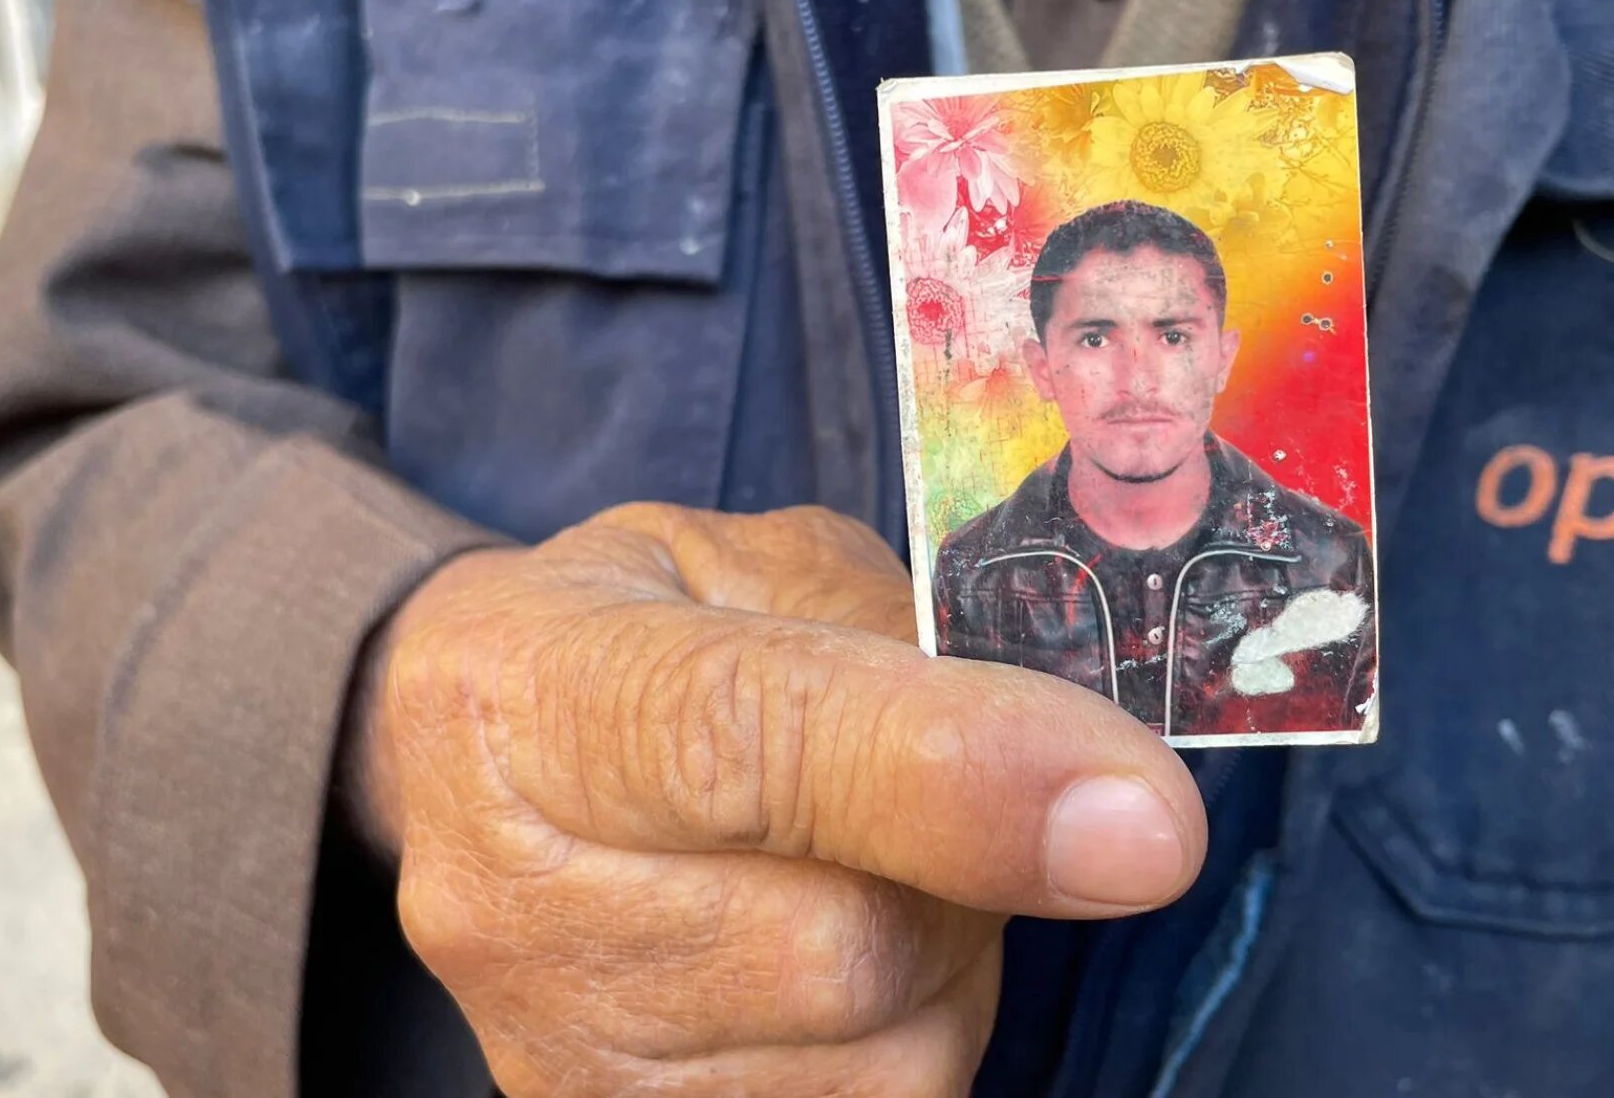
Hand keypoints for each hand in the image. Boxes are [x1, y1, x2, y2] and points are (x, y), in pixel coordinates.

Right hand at [358, 504, 1206, 1094]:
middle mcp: (513, 895)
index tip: (1145, 820)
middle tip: (946, 786)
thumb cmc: (634, 639)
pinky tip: (837, 952)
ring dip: (949, 956)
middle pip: (846, 945)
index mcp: (534, 690)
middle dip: (966, 867)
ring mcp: (564, 1048)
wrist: (468, 769)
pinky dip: (910, 1031)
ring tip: (863, 863)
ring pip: (886, 1053)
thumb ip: (902, 631)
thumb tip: (1087, 776)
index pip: (750, 744)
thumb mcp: (750, 564)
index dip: (955, 780)